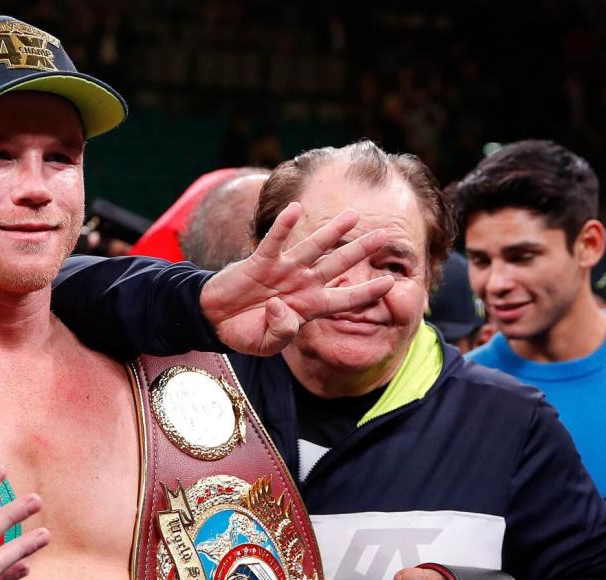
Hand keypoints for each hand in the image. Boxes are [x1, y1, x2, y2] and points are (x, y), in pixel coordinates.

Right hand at [199, 202, 394, 355]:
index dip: (366, 292)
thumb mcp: (265, 344)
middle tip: (385, 235)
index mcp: (308, 307)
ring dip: (331, 232)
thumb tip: (281, 306)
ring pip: (312, 248)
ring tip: (353, 215)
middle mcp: (301, 284)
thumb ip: (281, 331)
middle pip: (337, 266)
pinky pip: (274, 241)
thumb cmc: (245, 332)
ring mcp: (282, 270)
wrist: (215, 319)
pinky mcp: (260, 261)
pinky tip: (295, 209)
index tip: (390, 283)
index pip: (344, 299)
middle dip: (360, 251)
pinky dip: (284, 226)